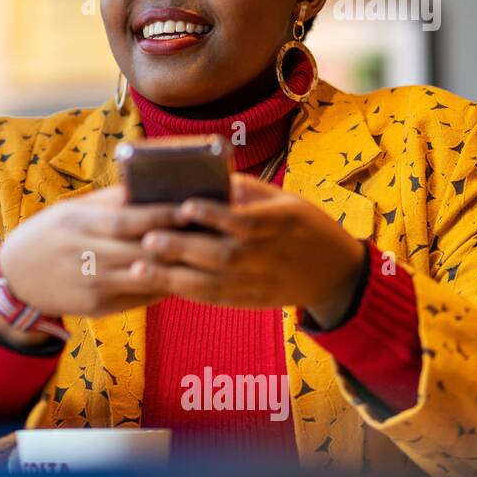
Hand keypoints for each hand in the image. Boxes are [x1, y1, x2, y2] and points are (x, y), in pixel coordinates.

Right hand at [0, 184, 185, 337]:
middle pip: (141, 251)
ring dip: (174, 268)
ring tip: (200, 257)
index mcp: (78, 225)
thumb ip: (108, 202)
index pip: (128, 220)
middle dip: (177, 243)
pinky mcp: (96, 309)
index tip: (189, 208)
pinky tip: (179, 278)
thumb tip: (148, 186)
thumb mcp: (70, 211)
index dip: (161, 216)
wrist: (16, 279)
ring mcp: (91, 285)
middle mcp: (85, 256)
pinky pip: (138, 299)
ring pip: (144, 277)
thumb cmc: (49, 235)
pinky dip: (160, 288)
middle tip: (209, 233)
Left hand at [130, 173, 365, 321]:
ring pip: (213, 284)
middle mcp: (270, 256)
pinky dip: (186, 293)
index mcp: (282, 223)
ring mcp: (260, 282)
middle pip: (222, 255)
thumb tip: (204, 175)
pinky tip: (158, 284)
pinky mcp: (252, 302)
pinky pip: (216, 300)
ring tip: (139, 269)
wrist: (337, 274)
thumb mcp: (286, 201)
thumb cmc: (304, 226)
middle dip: (182, 249)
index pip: (246, 221)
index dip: (215, 215)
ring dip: (173, 278)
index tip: (184, 206)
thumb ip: (247, 191)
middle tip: (148, 239)